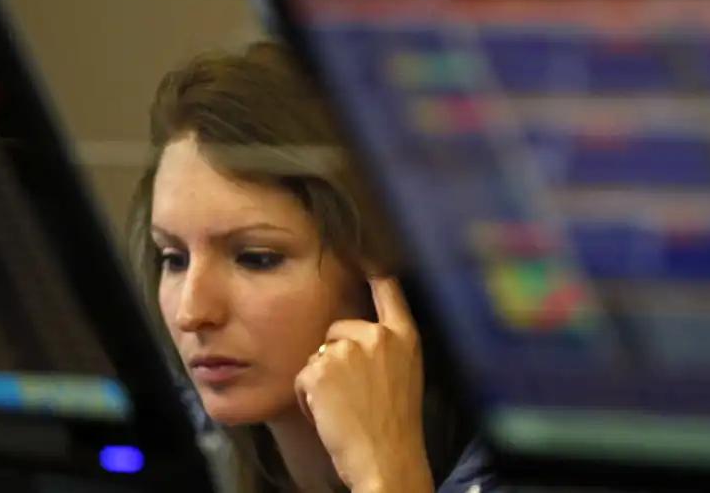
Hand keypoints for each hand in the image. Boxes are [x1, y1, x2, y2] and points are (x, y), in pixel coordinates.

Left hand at [295, 277, 432, 492]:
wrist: (387, 460)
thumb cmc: (394, 426)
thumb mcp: (406, 375)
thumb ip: (387, 347)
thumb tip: (358, 331)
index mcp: (406, 336)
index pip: (388, 287)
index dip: (372, 266)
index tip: (362, 250)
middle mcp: (379, 334)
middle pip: (338, 328)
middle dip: (335, 357)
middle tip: (353, 395)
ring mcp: (350, 348)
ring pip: (318, 354)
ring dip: (321, 380)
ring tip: (343, 408)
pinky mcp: (323, 366)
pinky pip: (303, 375)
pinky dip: (308, 397)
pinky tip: (329, 414)